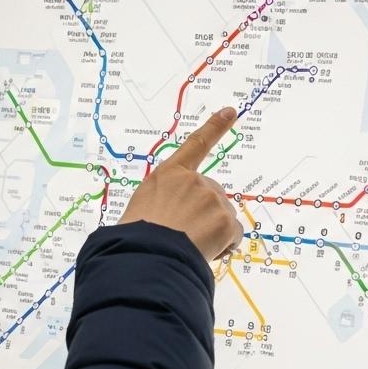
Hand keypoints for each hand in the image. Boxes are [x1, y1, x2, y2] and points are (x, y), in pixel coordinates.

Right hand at [120, 107, 243, 260]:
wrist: (145, 256)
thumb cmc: (135, 238)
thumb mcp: (144, 207)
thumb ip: (168, 201)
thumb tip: (184, 217)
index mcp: (168, 175)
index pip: (196, 145)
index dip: (215, 127)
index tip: (230, 112)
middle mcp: (192, 181)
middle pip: (211, 197)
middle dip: (204, 216)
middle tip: (181, 236)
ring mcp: (210, 198)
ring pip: (221, 218)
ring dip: (211, 234)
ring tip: (186, 246)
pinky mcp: (224, 219)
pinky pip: (232, 236)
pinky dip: (223, 246)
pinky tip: (204, 252)